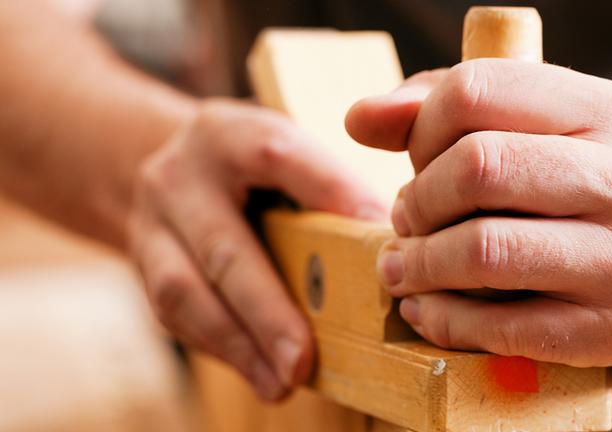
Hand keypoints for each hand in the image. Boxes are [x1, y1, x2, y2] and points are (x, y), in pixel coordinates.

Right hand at [131, 100, 384, 399]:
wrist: (172, 162)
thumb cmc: (251, 164)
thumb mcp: (283, 150)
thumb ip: (328, 184)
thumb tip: (389, 248)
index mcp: (232, 135)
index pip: (281, 159)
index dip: (332, 199)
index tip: (379, 251)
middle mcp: (182, 174)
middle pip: (225, 248)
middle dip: (268, 312)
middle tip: (303, 361)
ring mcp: (152, 220)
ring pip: (185, 291)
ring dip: (239, 345)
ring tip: (282, 382)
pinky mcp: (142, 261)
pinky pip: (174, 314)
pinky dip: (222, 348)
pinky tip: (259, 372)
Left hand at [347, 60, 611, 397]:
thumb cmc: (576, 200)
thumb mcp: (530, 135)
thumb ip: (440, 111)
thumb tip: (360, 118)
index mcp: (609, 112)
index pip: (475, 90)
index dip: (420, 127)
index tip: (417, 160)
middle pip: (476, 167)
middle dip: (416, 199)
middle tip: (406, 219)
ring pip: (481, 250)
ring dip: (417, 263)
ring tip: (401, 266)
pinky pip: (499, 328)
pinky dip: (441, 320)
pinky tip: (424, 309)